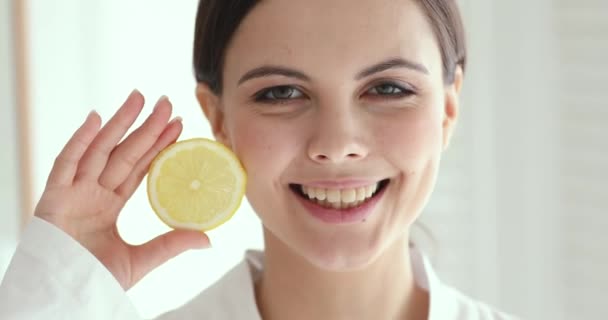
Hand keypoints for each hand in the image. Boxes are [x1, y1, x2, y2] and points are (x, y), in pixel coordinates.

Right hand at [34, 90, 210, 289]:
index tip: (177, 126)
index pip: (138, 168)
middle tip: (165, 103)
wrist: (64, 298)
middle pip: (122, 153)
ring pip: (99, 150)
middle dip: (144, 127)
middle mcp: (92, 194)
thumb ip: (170, 245)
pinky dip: (79, 141)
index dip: (156, 147)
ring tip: (139, 99)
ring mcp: (72, 193)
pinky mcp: (53, 197)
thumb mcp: (140, 260)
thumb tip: (208, 239)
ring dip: (118, 123)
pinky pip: (66, 163)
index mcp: (109, 206)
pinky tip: (96, 118)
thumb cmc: (94, 280)